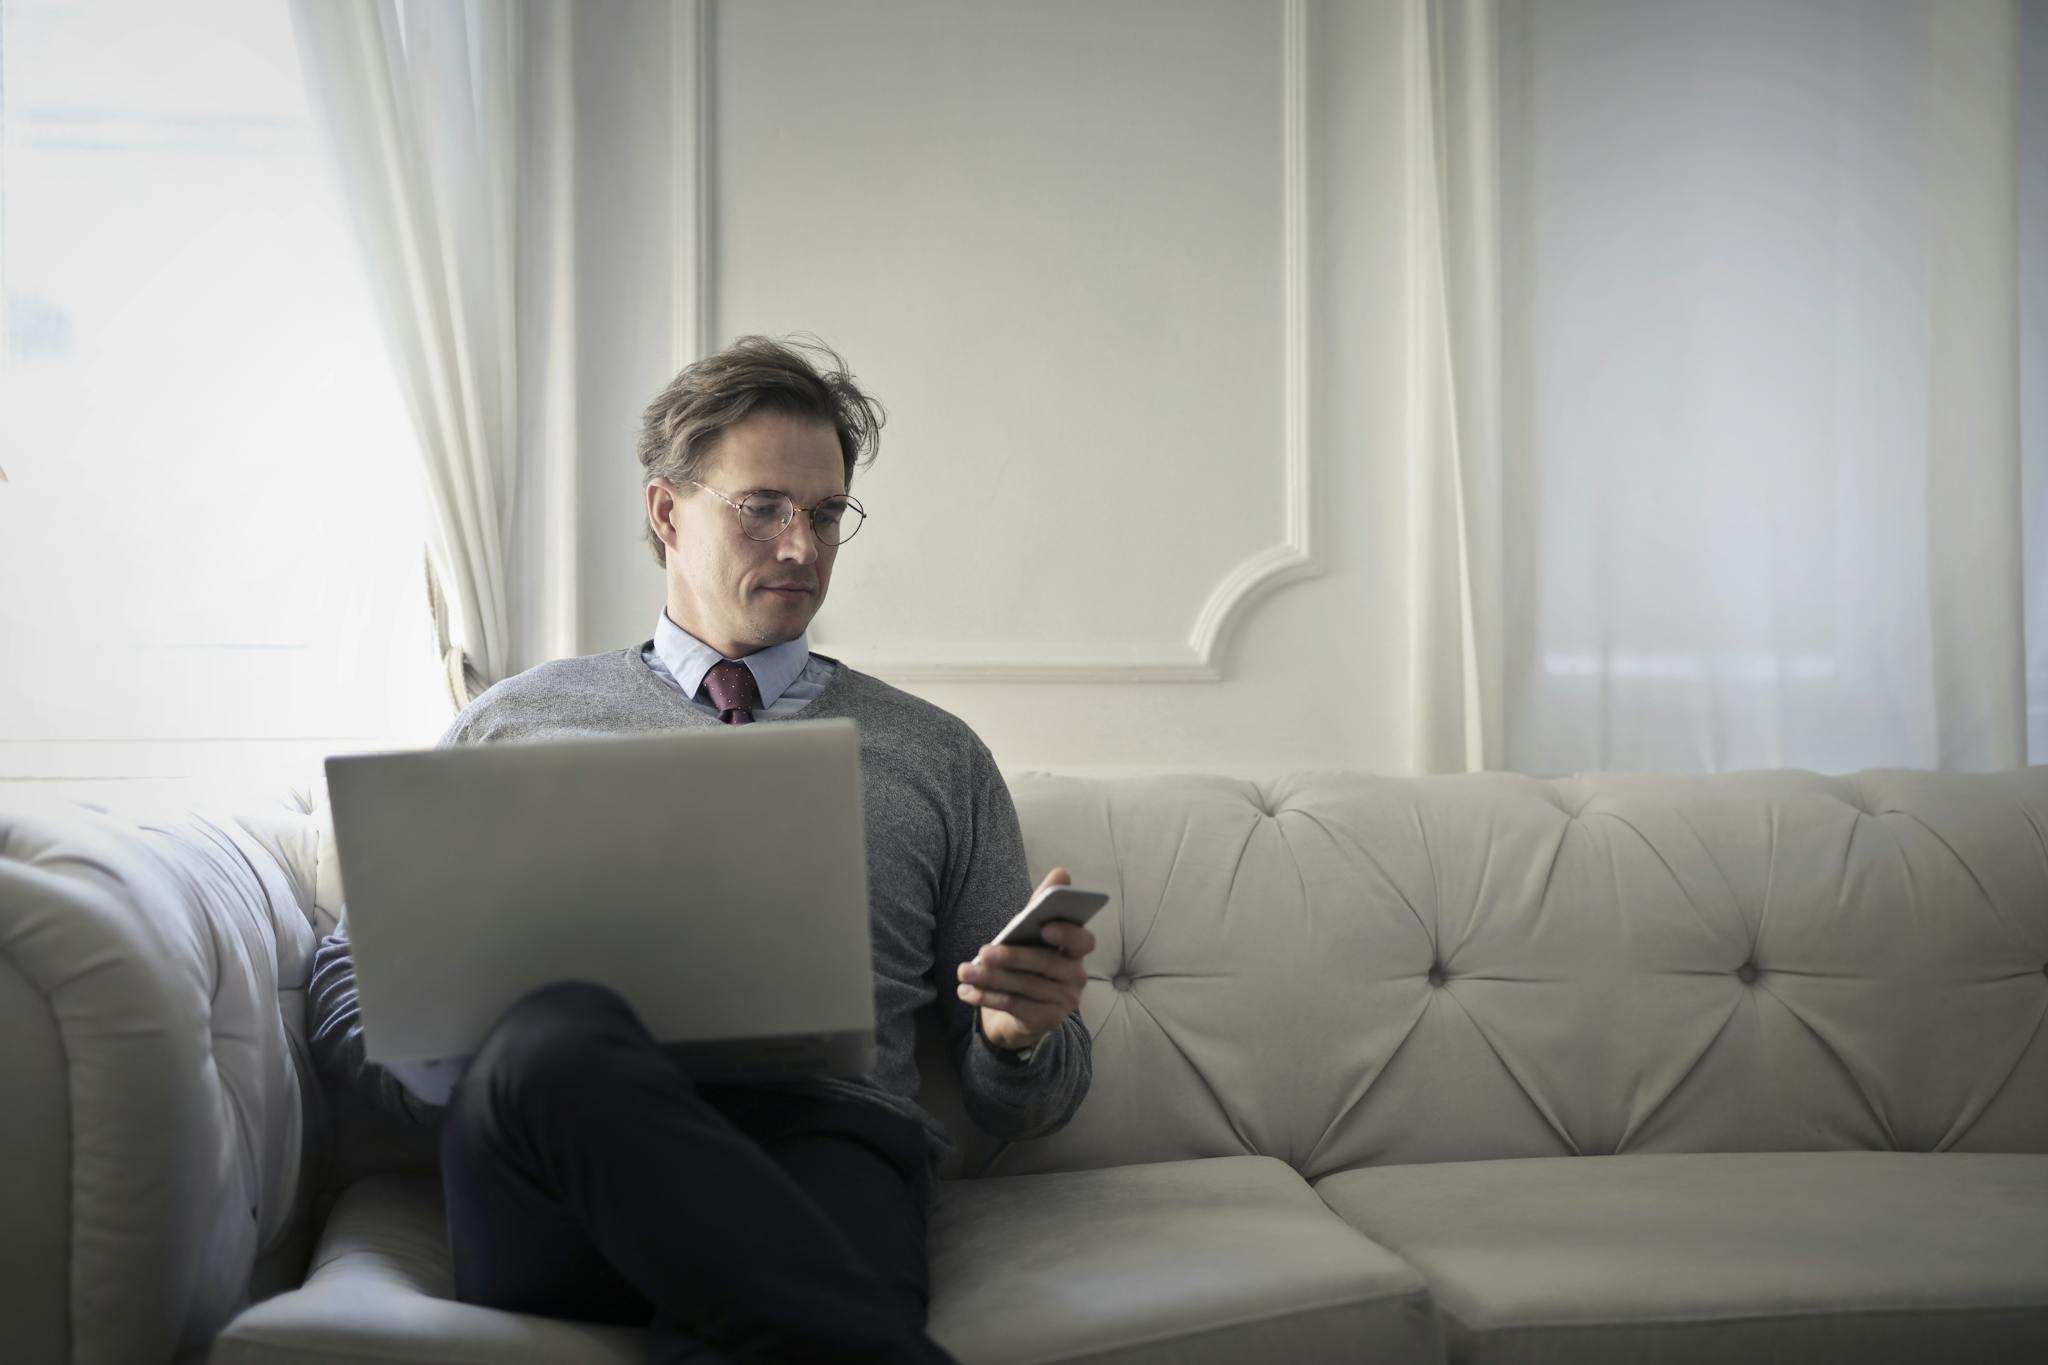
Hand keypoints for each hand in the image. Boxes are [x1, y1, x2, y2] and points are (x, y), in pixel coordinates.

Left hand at [957, 866, 1097, 1051]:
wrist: (1022, 1013)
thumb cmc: (1028, 963)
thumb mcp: (1031, 934)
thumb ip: (1042, 905)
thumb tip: (1061, 873)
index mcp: (1076, 951)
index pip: (1083, 941)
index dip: (1067, 934)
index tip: (1044, 927)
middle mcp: (1076, 976)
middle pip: (1046, 964)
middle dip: (1012, 957)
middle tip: (983, 951)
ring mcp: (1064, 1001)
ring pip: (1025, 986)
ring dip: (991, 978)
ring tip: (964, 971)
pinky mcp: (1046, 1021)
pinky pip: (1015, 1006)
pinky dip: (987, 998)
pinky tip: (966, 992)